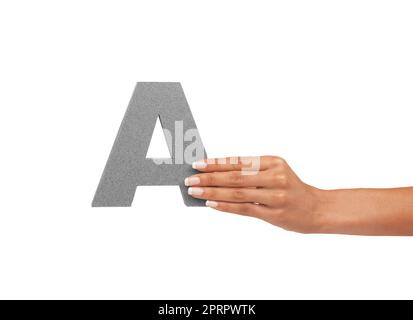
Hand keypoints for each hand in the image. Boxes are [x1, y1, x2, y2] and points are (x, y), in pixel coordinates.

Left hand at [185, 156, 322, 232]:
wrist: (316, 209)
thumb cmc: (290, 188)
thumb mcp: (275, 172)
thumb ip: (249, 172)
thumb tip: (216, 174)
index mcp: (273, 161)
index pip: (238, 161)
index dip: (216, 163)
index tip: (198, 164)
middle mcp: (275, 176)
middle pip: (235, 177)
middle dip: (209, 177)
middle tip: (190, 178)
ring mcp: (275, 195)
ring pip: (237, 193)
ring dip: (212, 192)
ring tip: (195, 191)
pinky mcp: (274, 213)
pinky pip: (244, 209)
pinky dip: (225, 206)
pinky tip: (210, 204)